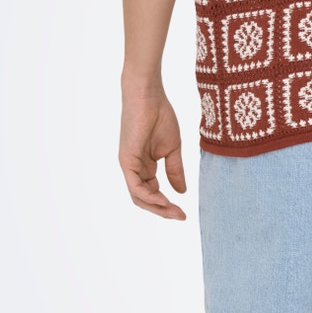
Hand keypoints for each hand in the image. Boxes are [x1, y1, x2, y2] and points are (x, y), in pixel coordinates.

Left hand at [119, 89, 187, 218]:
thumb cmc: (160, 115)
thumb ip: (175, 170)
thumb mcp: (173, 148)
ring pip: (139, 197)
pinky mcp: (126, 160)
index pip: (153, 193)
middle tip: (181, 217)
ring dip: (157, 207)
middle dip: (163, 211)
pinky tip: (163, 200)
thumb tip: (181, 192)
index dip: (168, 205)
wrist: (149, 95)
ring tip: (175, 212)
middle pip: (145, 199)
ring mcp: (129, 165)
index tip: (185, 213)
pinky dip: (150, 196)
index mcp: (144, 166)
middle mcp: (135, 169)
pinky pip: (136, 186)